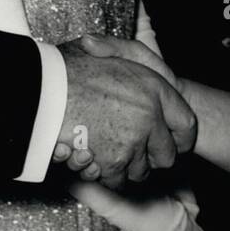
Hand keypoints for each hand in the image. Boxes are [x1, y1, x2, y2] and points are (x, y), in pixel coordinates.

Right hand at [58, 37, 195, 190]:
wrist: (42, 87)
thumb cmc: (73, 66)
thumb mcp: (113, 48)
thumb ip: (135, 53)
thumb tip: (147, 57)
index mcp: (156, 89)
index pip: (186, 124)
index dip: (180, 137)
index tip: (172, 142)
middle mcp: (151, 117)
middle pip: (167, 155)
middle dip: (151, 156)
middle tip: (134, 150)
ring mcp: (133, 141)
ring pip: (141, 171)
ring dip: (127, 167)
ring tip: (108, 151)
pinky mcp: (113, 162)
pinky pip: (118, 182)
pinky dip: (106, 176)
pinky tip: (94, 160)